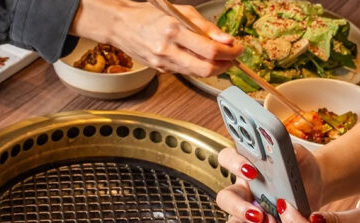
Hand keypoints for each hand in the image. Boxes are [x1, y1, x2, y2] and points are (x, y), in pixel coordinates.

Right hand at [75, 0, 241, 76]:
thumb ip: (205, 27)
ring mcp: (163, 63)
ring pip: (196, 74)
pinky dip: (198, 67)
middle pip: (204, 69)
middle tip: (233, 58)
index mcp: (174, 31)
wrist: (122, 25)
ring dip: (213, 68)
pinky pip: (185, 72)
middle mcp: (167, 50)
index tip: (238, 48)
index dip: (229, 52)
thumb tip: (226, 40)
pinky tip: (202, 59)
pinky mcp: (160, 70)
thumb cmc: (149, 14)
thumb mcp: (181, 12)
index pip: (209, 49)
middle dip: (224, 65)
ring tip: (221, 58)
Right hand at [215, 145, 323, 222]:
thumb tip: (277, 146)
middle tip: (258, 215)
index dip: (233, 164)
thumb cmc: (301, 169)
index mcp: (244, 170)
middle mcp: (239, 193)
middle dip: (238, 208)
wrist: (314, 189)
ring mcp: (243, 216)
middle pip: (224, 200)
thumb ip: (287, 148)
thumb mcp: (298, 154)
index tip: (251, 171)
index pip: (226, 159)